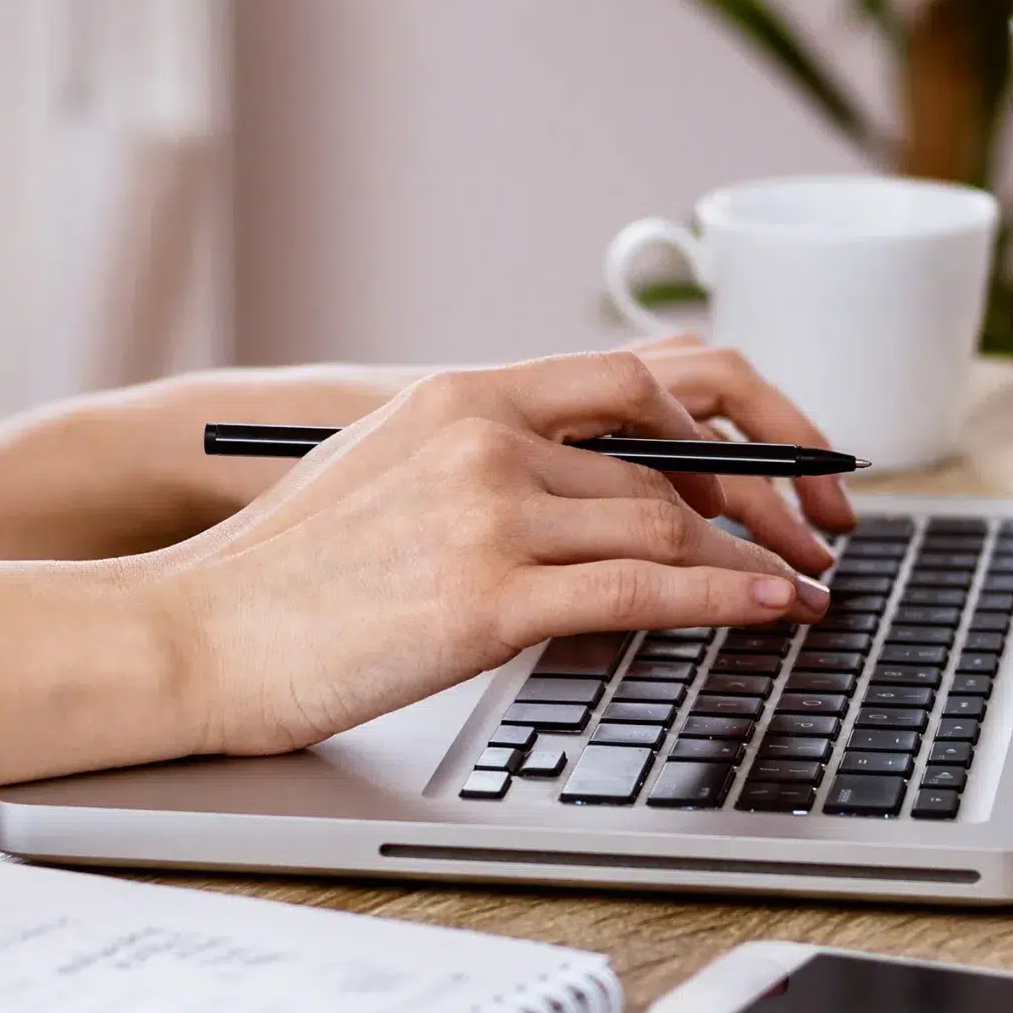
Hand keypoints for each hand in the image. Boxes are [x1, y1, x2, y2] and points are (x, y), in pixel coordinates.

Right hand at [151, 353, 830, 754]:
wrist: (196, 632)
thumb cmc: (284, 572)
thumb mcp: (387, 470)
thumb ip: (485, 459)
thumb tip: (585, 487)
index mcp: (463, 396)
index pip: (634, 380)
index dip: (728, 417)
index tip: (779, 457)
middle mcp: (485, 436)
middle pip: (667, 452)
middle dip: (761, 492)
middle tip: (816, 530)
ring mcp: (488, 514)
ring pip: (668, 521)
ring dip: (755, 557)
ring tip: (801, 585)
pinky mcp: (488, 598)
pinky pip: (644, 591)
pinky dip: (726, 598)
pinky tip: (772, 609)